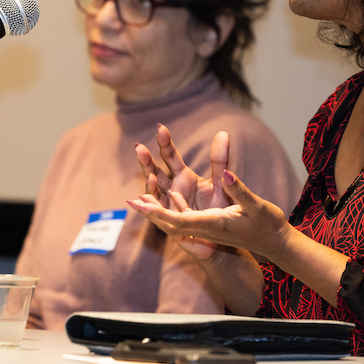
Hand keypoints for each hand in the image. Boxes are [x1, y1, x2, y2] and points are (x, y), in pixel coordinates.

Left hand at [130, 168, 290, 261]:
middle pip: (171, 221)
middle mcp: (207, 227)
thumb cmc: (268, 224)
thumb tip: (224, 174)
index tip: (141, 205)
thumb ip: (238, 189)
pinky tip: (169, 194)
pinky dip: (173, 207)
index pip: (179, 220)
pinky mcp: (212, 224)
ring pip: (177, 220)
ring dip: (159, 209)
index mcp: (213, 224)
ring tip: (140, 198)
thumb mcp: (255, 204)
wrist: (277, 243)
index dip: (158, 213)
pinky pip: (187, 218)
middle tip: (130, 201)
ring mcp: (209, 228)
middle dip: (151, 211)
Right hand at [132, 124, 231, 260]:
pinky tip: (140, 199)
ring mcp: (169, 205)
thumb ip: (220, 159)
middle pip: (156, 172)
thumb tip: (223, 132)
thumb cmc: (220, 207)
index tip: (161, 128)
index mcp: (184, 177)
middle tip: (139, 148)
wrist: (223, 235)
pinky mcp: (169, 222)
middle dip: (147, 161)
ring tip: (149, 174)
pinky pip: (157, 213)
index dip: (165, 143)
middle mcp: (172, 188)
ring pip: (154, 192)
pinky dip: (148, 206)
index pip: (171, 157)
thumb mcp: (221, 181)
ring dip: (149, 183)